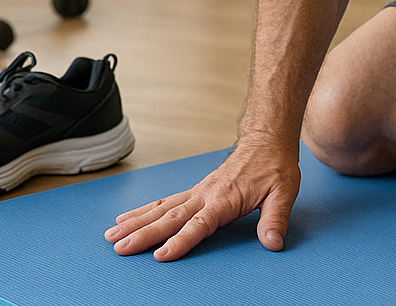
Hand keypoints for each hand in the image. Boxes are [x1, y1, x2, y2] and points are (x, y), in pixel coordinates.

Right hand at [104, 139, 300, 261]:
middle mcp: (206, 195)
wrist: (267, 140)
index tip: (161, 255)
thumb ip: (275, 220)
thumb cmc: (275, 166)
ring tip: (112, 235)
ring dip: (136, 222)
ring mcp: (198, 192)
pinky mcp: (196, 190)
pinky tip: (128, 218)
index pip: (199, 224)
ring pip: (162, 208)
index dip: (181, 241)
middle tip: (120, 247)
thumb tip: (272, 243)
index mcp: (225, 199)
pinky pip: (165, 201)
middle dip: (144, 234)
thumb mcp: (284, 192)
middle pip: (170, 217)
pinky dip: (145, 210)